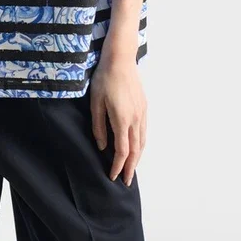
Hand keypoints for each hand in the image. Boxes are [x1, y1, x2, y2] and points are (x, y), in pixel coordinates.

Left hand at [89, 52, 146, 186]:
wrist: (121, 59)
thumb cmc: (105, 78)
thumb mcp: (95, 101)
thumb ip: (98, 126)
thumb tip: (102, 146)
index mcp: (122, 119)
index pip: (122, 151)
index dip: (117, 166)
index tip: (112, 177)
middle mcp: (135, 119)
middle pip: (135, 150)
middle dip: (130, 167)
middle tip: (126, 181)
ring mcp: (142, 113)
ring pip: (142, 142)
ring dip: (137, 158)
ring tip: (131, 168)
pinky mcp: (144, 106)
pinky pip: (144, 131)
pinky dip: (141, 144)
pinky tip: (137, 147)